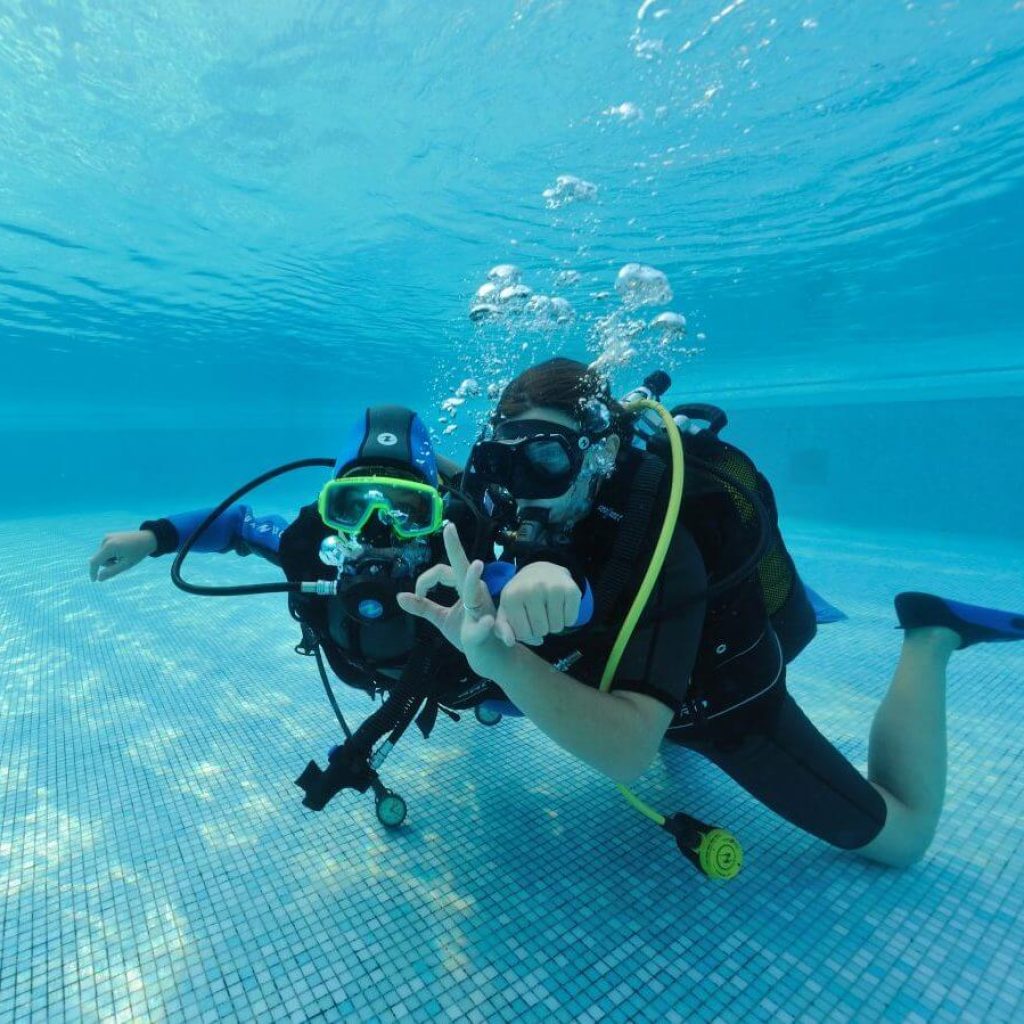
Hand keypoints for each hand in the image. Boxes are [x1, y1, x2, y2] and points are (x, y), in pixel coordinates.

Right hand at [89, 530, 156, 581]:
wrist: (147, 539)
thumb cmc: (138, 552)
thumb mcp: (126, 565)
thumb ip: (112, 572)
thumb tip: (99, 578)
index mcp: (109, 546)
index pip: (95, 561)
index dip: (93, 572)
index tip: (94, 580)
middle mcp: (106, 540)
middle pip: (99, 559)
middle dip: (108, 564)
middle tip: (122, 562)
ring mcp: (107, 537)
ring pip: (102, 555)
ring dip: (110, 559)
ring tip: (123, 556)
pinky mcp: (109, 536)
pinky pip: (105, 550)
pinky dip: (111, 554)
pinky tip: (122, 551)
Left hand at [397, 522, 508, 674]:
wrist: (488, 656)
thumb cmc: (468, 632)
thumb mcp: (442, 618)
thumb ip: (424, 607)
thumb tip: (400, 596)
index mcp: (464, 587)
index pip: (442, 571)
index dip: (425, 580)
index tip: (418, 593)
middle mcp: (474, 592)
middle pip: (461, 566)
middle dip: (455, 547)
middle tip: (449, 527)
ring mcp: (481, 609)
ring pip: (475, 590)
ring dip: (472, 580)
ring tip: (476, 566)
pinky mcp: (485, 629)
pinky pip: (484, 625)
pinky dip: (484, 626)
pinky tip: (486, 623)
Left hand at [493, 561, 581, 647]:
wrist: (542, 570)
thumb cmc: (522, 594)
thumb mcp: (507, 609)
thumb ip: (502, 628)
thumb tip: (509, 641)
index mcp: (511, 596)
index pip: (522, 634)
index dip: (526, 633)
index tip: (525, 620)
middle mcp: (531, 589)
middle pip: (541, 631)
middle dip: (540, 628)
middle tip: (538, 613)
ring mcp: (552, 588)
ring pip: (557, 628)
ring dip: (554, 625)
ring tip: (548, 610)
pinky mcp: (571, 589)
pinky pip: (570, 621)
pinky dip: (567, 619)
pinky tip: (560, 607)